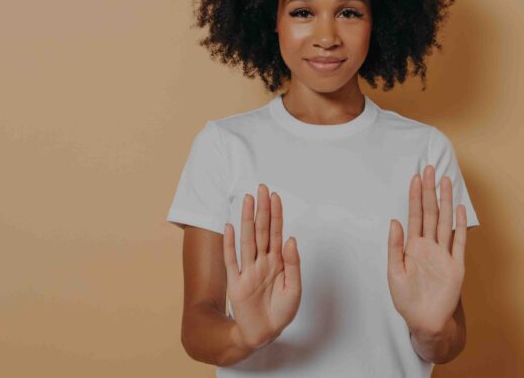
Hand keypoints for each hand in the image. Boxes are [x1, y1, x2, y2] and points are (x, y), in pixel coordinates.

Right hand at [223, 183, 301, 349]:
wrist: (264, 334)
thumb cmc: (281, 312)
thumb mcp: (294, 289)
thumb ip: (293, 264)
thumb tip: (291, 239)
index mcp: (278, 263)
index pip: (277, 233)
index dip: (276, 214)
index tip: (275, 196)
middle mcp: (262, 262)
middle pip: (262, 230)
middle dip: (263, 209)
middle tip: (262, 188)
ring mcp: (248, 270)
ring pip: (247, 240)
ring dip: (246, 219)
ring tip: (247, 200)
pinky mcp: (236, 283)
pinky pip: (232, 260)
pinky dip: (229, 244)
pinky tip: (229, 227)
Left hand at [387, 165, 467, 336]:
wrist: (425, 321)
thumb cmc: (407, 299)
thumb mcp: (394, 272)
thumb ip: (395, 247)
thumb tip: (394, 221)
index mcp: (413, 247)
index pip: (415, 216)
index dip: (415, 197)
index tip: (415, 178)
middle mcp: (429, 246)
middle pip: (431, 213)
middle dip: (429, 191)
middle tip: (430, 169)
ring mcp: (444, 254)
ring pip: (445, 221)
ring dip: (445, 201)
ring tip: (445, 181)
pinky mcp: (456, 265)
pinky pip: (459, 242)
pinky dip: (460, 225)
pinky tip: (459, 209)